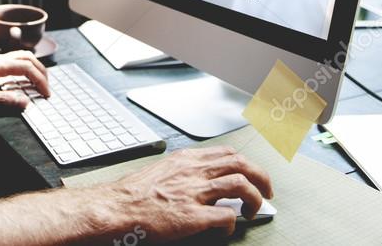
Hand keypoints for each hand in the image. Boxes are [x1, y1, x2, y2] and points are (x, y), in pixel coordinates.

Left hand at [0, 51, 49, 107]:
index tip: (46, 93)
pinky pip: (15, 62)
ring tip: (40, 84)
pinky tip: (25, 81)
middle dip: (42, 73)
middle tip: (47, 90)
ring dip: (35, 69)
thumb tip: (24, 103)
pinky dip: (26, 69)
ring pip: (22, 57)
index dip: (40, 80)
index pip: (26, 67)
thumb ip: (2, 101)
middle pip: (28, 58)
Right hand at [109, 146, 272, 240]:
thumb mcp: (160, 172)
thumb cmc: (131, 194)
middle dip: (261, 177)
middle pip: (241, 164)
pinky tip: (226, 228)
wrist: (115, 208)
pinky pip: (227, 216)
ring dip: (255, 199)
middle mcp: (193, 172)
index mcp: (186, 160)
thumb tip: (199, 183)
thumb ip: (182, 173)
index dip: (246, 164)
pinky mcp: (192, 216)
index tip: (252, 174)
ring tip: (254, 210)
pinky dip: (233, 223)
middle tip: (267, 192)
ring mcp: (194, 193)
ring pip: (241, 185)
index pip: (227, 153)